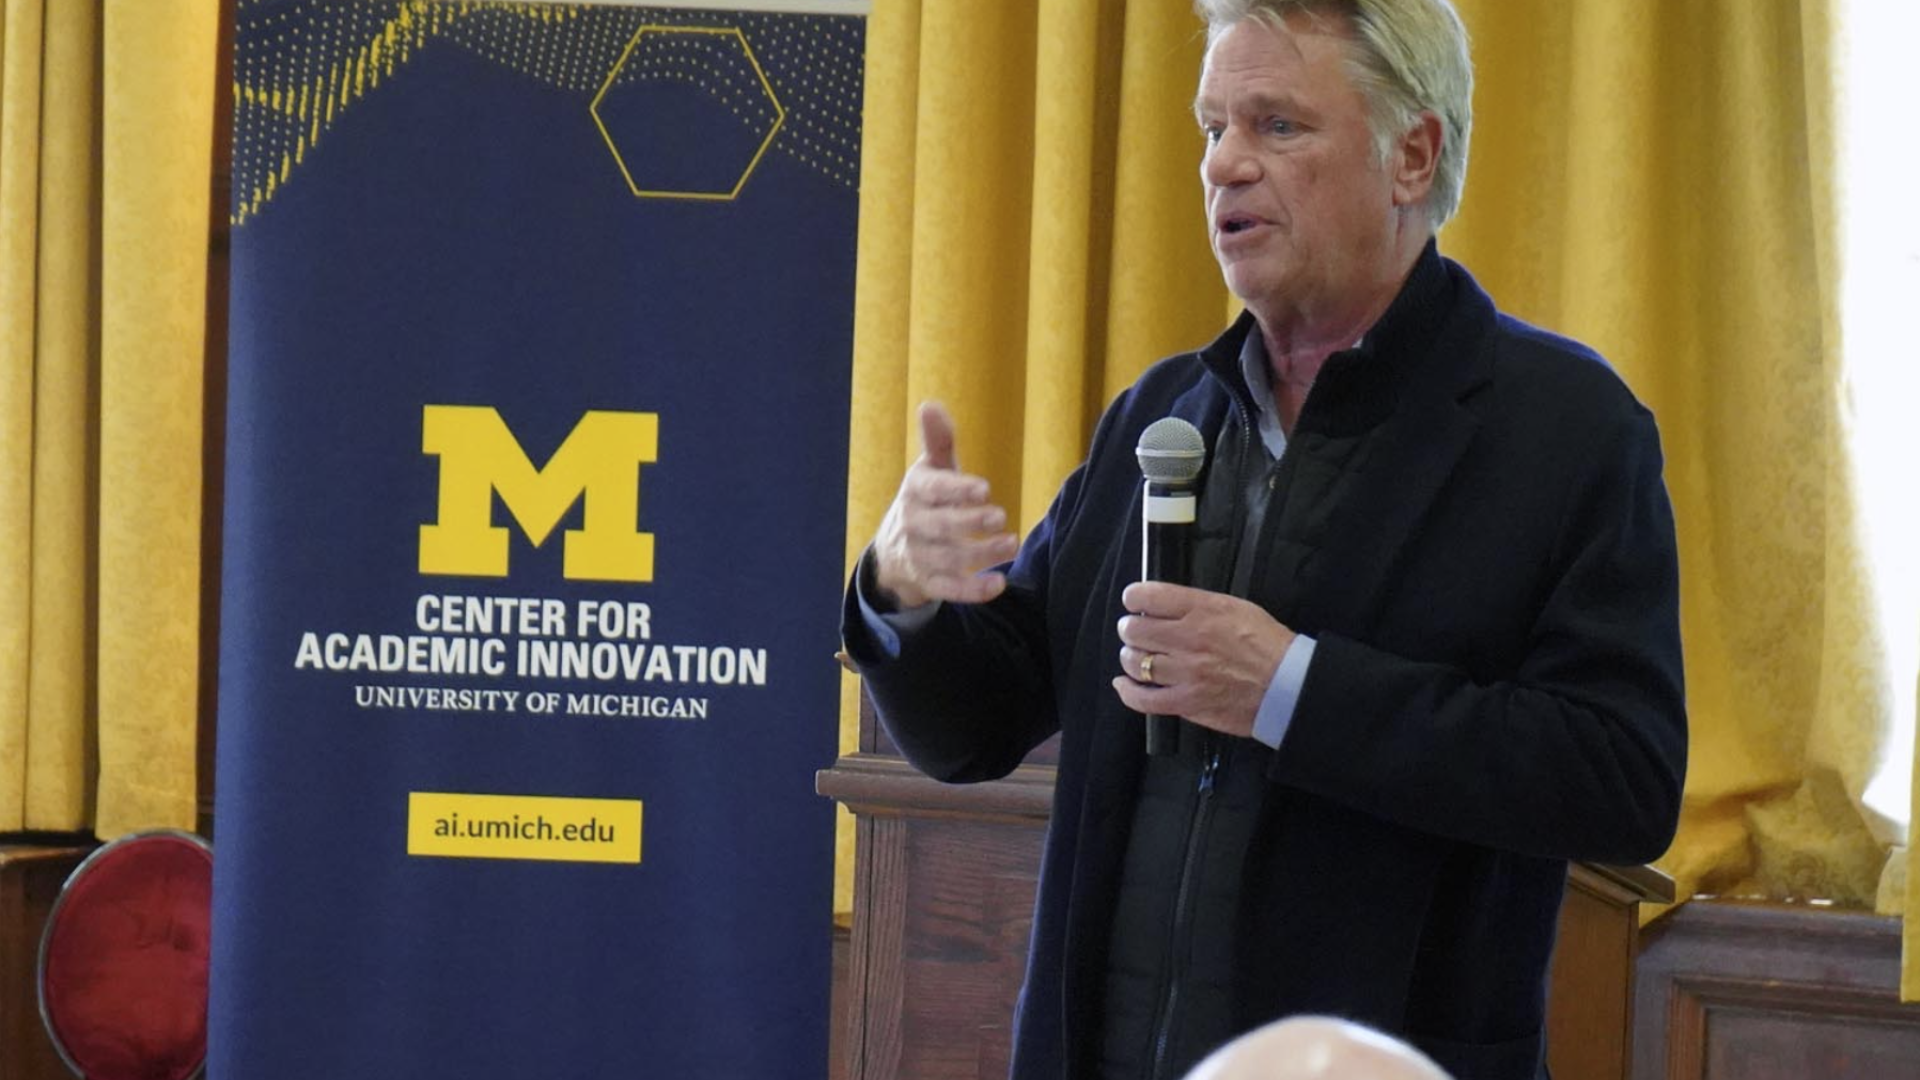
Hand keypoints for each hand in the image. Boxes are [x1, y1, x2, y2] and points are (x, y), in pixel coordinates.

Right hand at [871, 402, 1020, 608]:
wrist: (893, 554)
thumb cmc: (925, 501)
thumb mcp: (929, 469)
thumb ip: (937, 440)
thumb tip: (930, 404)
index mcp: (915, 492)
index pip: (933, 490)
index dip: (957, 489)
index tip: (984, 488)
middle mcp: (914, 525)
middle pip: (942, 526)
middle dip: (970, 523)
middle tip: (1000, 517)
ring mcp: (920, 557)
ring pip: (950, 559)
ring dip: (981, 554)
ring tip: (1012, 544)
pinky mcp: (930, 584)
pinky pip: (950, 590)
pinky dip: (972, 591)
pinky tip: (998, 584)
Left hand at [1112, 581, 1294, 737]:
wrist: (1288, 686)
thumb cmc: (1267, 644)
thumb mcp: (1235, 607)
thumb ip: (1197, 605)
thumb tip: (1164, 607)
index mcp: (1203, 609)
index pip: (1148, 596)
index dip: (1134, 597)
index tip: (1134, 602)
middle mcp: (1189, 639)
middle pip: (1135, 630)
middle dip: (1130, 629)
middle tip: (1136, 632)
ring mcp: (1186, 673)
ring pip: (1135, 663)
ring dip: (1131, 658)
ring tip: (1138, 657)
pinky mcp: (1187, 703)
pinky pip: (1143, 699)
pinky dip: (1127, 691)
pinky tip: (1124, 685)